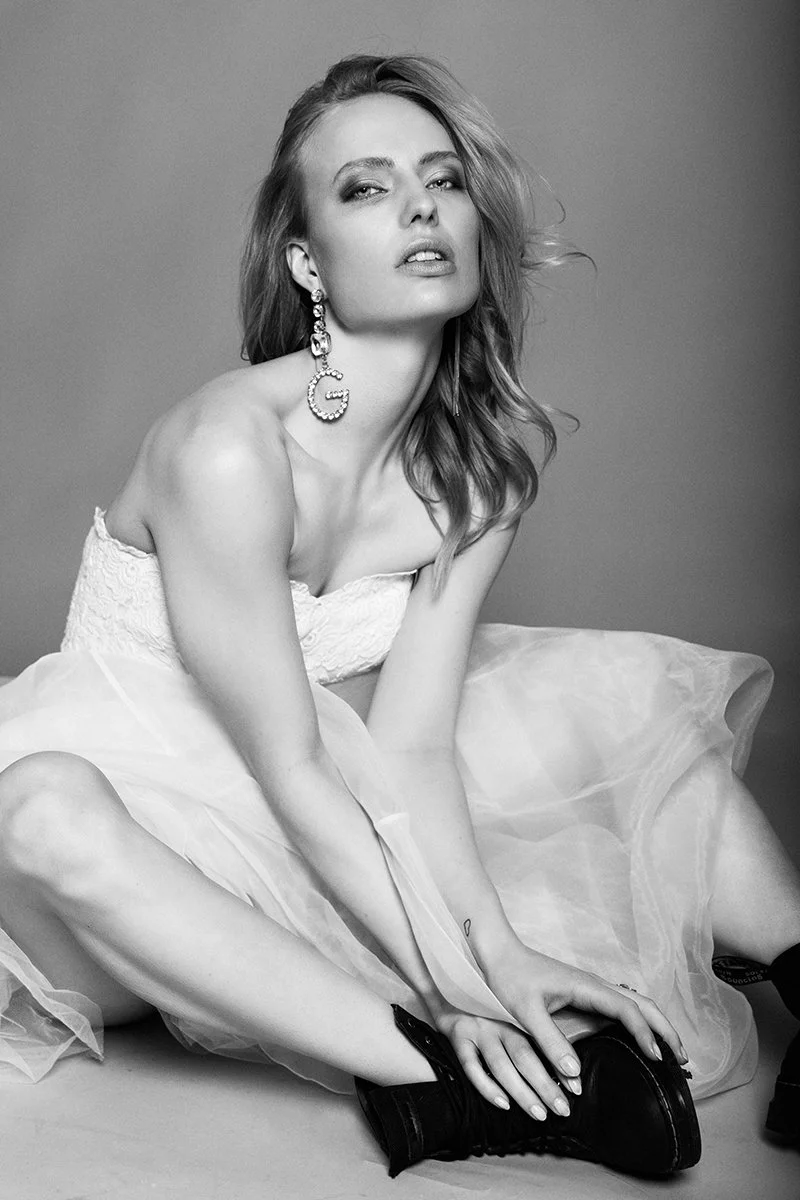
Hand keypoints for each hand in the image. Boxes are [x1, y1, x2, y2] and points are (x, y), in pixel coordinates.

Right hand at [433, 1005, 578, 1119]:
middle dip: (546, 1086)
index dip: (560, 1067)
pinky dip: (487, 1086)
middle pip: (525, 1057)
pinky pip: (472, 1066)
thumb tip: (563, 1061)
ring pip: (501, 1065)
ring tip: (539, 1113)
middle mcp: (499, 1021)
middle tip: (563, 1110)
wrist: (448, 975)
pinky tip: (503, 1103)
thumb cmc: (487, 997)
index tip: (576, 1088)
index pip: (543, 1043)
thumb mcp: (512, 1007)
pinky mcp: (458, 1034)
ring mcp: (478, 1028)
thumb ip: (531, 1029)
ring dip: (522, 1092)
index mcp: (517, 1014)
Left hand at [481, 939, 687, 1097]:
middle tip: (683, 1059)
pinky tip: (640, 1039)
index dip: (644, 1033)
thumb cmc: (507, 978)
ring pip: (634, 1003)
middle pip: (641, 1003)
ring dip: (656, 1025)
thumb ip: (549, 1042)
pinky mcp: (583, 994)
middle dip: (665, 1029)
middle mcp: (593, 984)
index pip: (626, 1009)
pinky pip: (620, 1007)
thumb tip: (575, 1075)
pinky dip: (639, 1022)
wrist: (496, 953)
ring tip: (672, 1052)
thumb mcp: (524, 1012)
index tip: (657, 1057)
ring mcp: (590, 988)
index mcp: (584, 986)